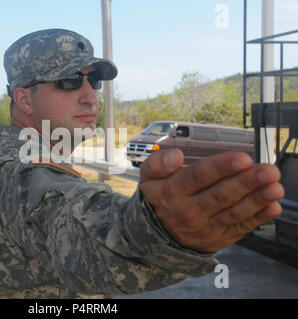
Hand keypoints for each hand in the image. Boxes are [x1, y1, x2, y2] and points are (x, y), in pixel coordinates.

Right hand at [139, 149, 283, 252]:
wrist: (158, 235)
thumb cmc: (159, 198)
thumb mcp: (148, 177)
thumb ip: (158, 162)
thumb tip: (176, 156)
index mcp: (173, 191)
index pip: (198, 177)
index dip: (221, 168)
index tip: (242, 159)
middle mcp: (190, 210)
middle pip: (220, 195)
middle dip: (246, 182)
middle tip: (267, 171)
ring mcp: (206, 226)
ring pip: (234, 212)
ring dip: (257, 199)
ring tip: (275, 187)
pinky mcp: (220, 237)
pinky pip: (241, 227)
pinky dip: (259, 218)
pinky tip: (272, 207)